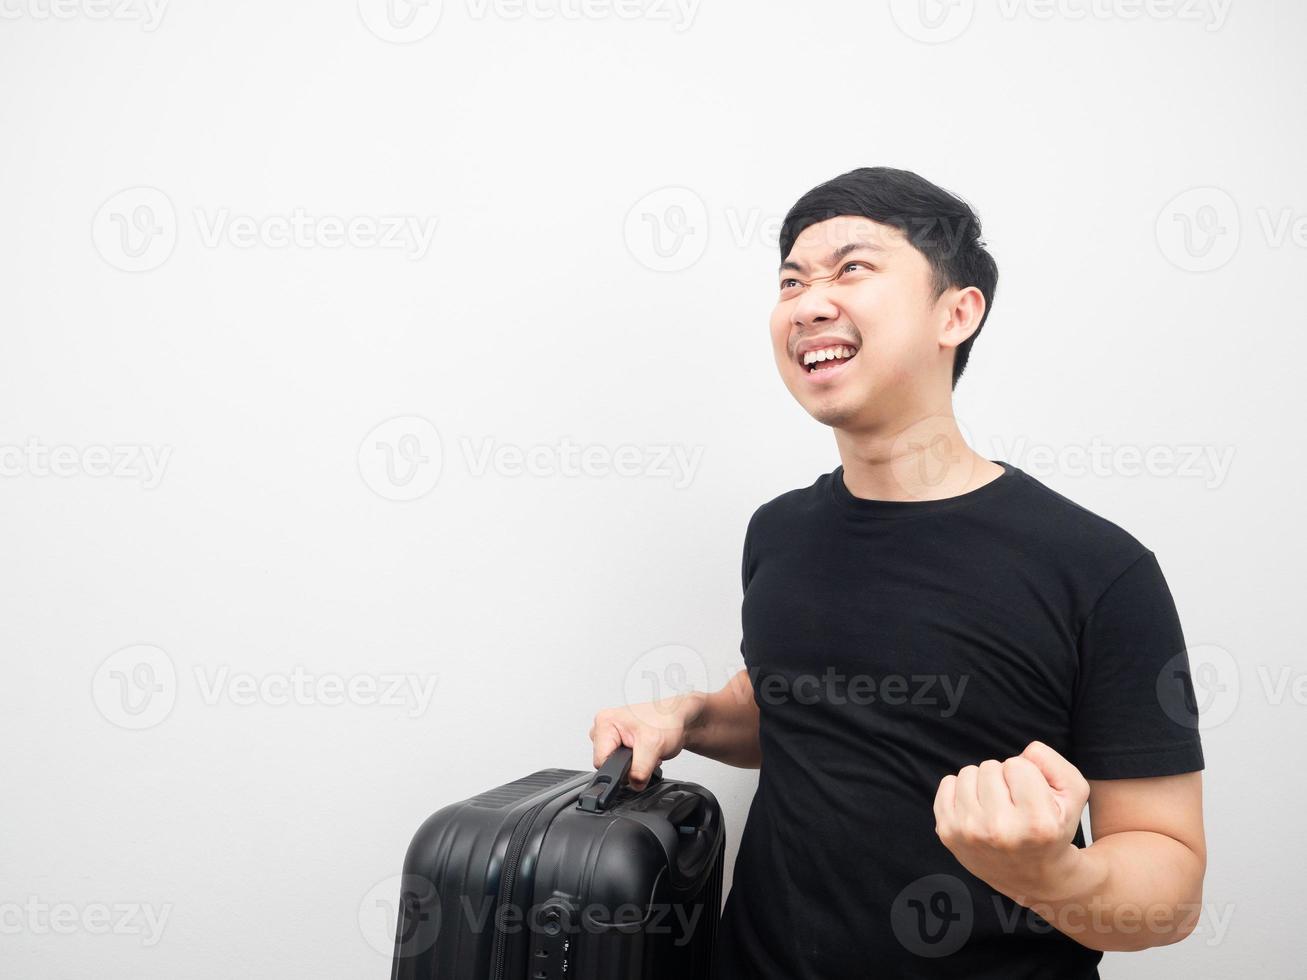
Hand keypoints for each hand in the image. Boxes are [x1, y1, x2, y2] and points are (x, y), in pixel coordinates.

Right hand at [589, 692, 704, 790]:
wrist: (678, 719)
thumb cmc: (666, 720)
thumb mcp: (654, 745)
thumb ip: (640, 769)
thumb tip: (634, 784)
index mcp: (605, 722)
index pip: (600, 760)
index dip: (619, 768)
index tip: (636, 761)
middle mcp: (603, 727)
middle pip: (606, 764)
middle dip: (627, 766)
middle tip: (644, 753)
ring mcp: (611, 735)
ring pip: (614, 766)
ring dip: (633, 765)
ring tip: (646, 751)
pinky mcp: (618, 743)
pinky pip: (621, 764)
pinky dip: (635, 763)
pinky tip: (644, 753)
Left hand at [933, 740, 1090, 902]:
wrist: (1033, 876)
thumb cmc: (1052, 829)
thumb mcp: (1073, 794)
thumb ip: (1054, 763)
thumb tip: (1025, 752)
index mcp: (1037, 824)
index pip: (1018, 765)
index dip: (1027, 775)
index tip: (1032, 797)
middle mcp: (1001, 831)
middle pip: (990, 766)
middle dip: (1003, 778)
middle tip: (1014, 804)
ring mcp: (970, 833)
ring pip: (968, 772)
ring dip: (982, 784)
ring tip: (997, 807)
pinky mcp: (948, 833)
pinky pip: (947, 783)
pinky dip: (961, 790)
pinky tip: (978, 810)